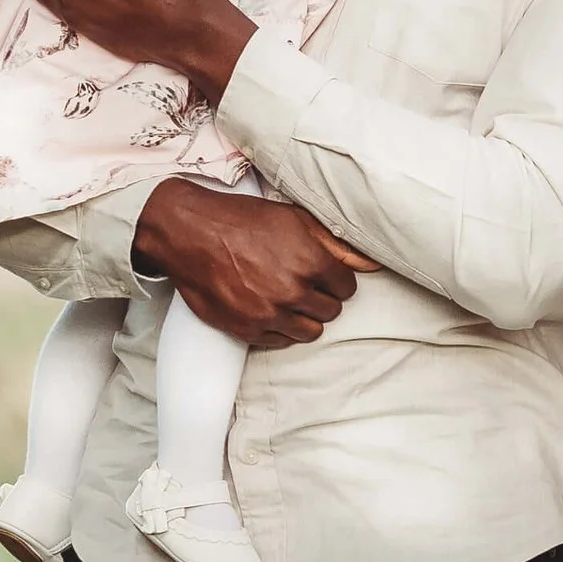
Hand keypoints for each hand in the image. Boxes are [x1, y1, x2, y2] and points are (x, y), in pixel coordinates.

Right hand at [134, 177, 378, 346]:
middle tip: (302, 283)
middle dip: (321, 297)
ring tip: (287, 297)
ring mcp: (269, 314)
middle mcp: (292, 291)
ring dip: (304, 317)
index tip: (322, 273)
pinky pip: (281, 342)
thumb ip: (337, 244)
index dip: (335, 279)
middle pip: (331, 311)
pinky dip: (280, 328)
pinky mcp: (247, 330)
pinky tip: (269, 308)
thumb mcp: (294, 219)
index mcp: (310, 261)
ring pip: (310, 331)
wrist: (189, 233)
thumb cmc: (242, 220)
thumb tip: (373, 263)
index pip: (347, 288)